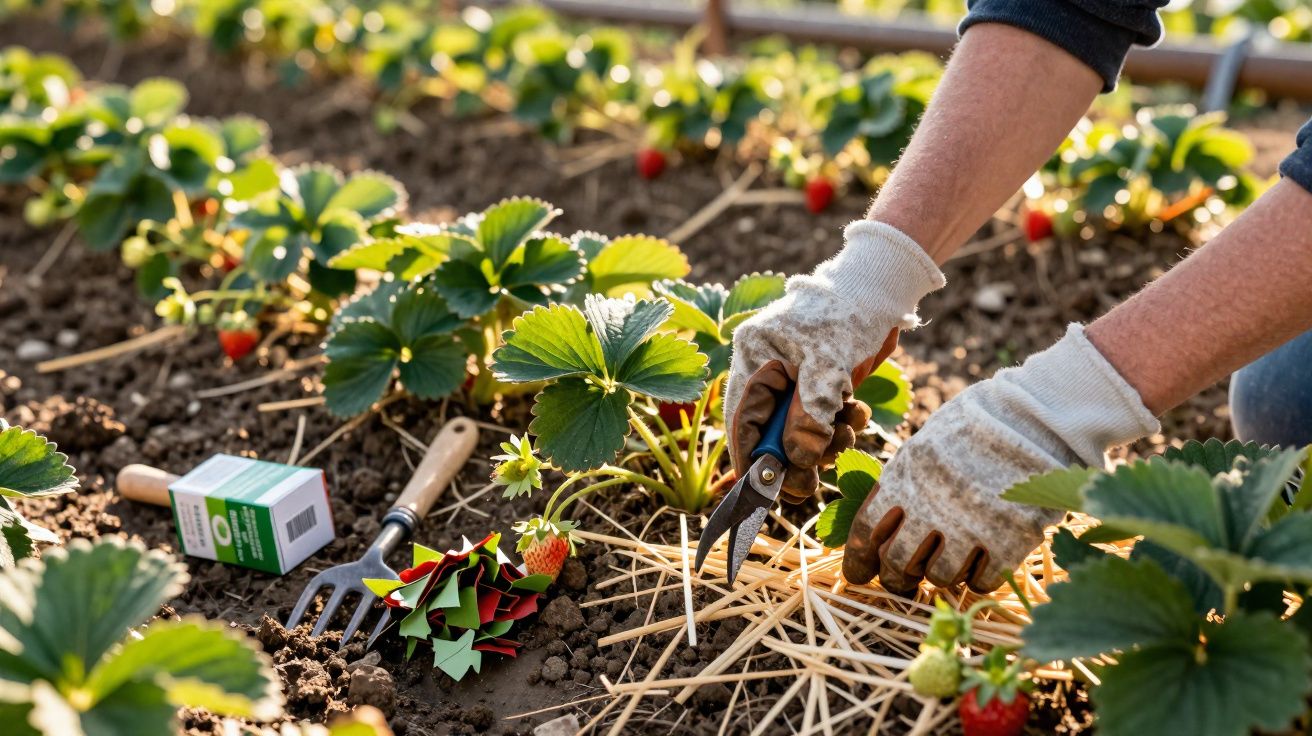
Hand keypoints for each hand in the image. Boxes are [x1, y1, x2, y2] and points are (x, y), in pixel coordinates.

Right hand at [724, 221, 945, 500]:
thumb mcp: (829, 364)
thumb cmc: (849, 313)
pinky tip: (856, 413)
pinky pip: (820, 420)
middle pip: (770, 430)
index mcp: (755, 356)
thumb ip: (810, 413)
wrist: (883, 288)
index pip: (743, 418)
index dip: (750, 457)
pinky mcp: (817, 385)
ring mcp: (792, 379)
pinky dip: (839, 425)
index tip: (763, 490)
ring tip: (850, 427)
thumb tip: (797, 461)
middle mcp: (767, 370)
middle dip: (797, 452)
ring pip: (798, 430)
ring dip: (826, 439)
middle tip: (815, 477)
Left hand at [842, 325, 1159, 593]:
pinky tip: (981, 564)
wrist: (1040, 414)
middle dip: (895, 578)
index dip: (858, 558)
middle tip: (901, 581)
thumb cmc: (981, 421)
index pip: (867, 530)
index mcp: (905, 476)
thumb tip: (882, 523)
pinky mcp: (1010, 542)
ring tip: (947, 564)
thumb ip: (903, 481)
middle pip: (898, 563)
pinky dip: (977, 579)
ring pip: (939, 577)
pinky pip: (981, 581)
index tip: (858, 573)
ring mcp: (971, 526)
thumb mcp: (927, 442)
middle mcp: (932, 505)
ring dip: (939, 576)